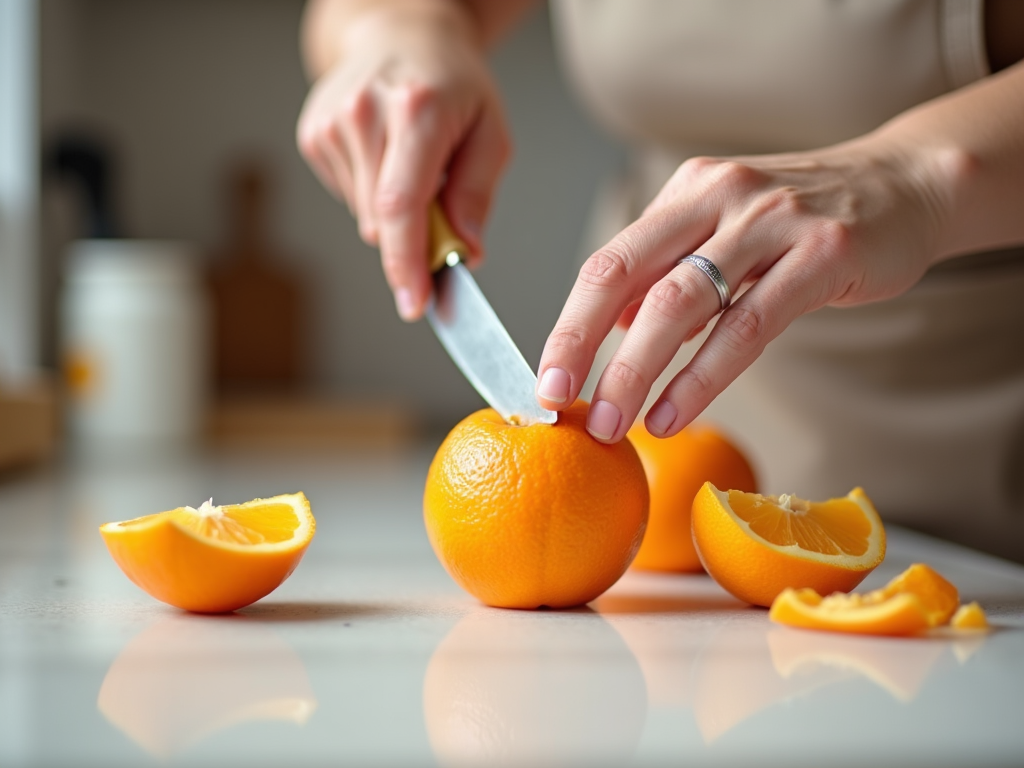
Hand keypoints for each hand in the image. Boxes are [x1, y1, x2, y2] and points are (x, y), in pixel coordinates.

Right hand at [297, 6, 510, 319]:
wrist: (400, 35)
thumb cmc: (453, 84)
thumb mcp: (490, 132)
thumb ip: (477, 194)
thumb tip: (466, 250)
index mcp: (416, 110)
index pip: (401, 205)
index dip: (405, 262)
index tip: (414, 302)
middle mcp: (365, 113)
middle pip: (381, 221)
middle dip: (413, 239)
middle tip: (439, 206)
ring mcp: (331, 124)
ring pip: (364, 217)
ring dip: (392, 213)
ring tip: (410, 163)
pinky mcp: (313, 136)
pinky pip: (348, 198)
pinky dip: (371, 194)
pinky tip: (383, 157)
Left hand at [535, 135, 952, 441]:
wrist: (904, 186)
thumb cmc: (802, 221)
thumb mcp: (724, 228)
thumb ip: (669, 271)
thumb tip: (614, 328)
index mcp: (687, 192)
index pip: (609, 261)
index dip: (569, 324)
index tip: (545, 380)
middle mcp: (719, 196)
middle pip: (628, 276)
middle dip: (584, 346)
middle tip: (562, 405)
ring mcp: (772, 222)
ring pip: (682, 303)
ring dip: (638, 370)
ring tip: (615, 424)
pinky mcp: (822, 255)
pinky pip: (748, 326)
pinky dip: (703, 377)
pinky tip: (674, 413)